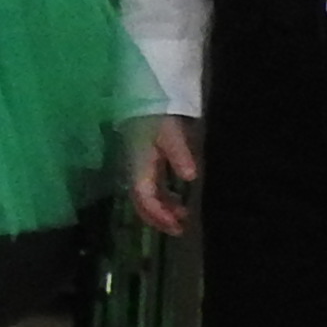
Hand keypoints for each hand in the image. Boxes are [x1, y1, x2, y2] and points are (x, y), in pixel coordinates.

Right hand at [127, 112, 200, 236]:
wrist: (144, 97)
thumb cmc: (157, 115)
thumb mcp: (171, 133)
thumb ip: (180, 154)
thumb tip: (190, 177)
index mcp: (140, 165)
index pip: (144, 196)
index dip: (158, 214)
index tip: (177, 225)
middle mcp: (135, 170)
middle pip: (141, 202)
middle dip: (157, 218)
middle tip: (179, 230)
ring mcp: (139, 167)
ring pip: (146, 197)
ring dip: (161, 210)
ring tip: (182, 218)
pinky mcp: (144, 163)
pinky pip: (150, 188)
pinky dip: (163, 199)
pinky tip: (177, 201)